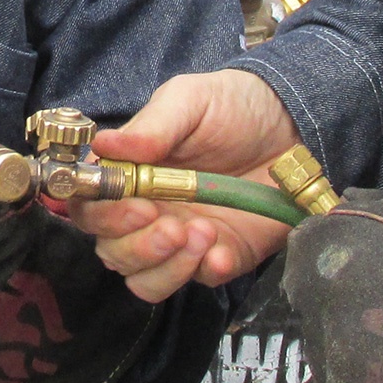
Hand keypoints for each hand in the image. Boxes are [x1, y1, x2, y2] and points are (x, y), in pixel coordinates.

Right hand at [72, 69, 299, 301]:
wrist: (291, 127)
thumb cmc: (231, 106)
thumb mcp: (190, 100)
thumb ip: (151, 125)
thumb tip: (104, 144)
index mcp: (129, 175)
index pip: (90, 208)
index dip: (104, 215)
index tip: (138, 204)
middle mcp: (146, 213)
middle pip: (112, 252)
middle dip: (137, 246)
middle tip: (172, 225)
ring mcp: (180, 240)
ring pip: (144, 280)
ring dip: (165, 266)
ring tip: (202, 233)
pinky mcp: (216, 258)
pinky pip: (196, 282)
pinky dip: (203, 272)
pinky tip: (221, 249)